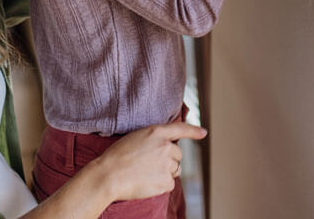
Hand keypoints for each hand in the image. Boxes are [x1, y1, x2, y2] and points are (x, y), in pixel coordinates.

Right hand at [91, 122, 206, 201]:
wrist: (109, 175)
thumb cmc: (116, 157)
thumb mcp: (135, 138)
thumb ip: (153, 140)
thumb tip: (168, 150)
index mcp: (157, 132)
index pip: (180, 129)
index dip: (193, 131)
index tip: (203, 133)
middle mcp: (166, 147)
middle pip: (177, 155)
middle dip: (168, 160)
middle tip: (149, 165)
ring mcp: (167, 164)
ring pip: (175, 170)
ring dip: (166, 172)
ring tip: (146, 173)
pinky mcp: (166, 181)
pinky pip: (170, 183)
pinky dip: (161, 185)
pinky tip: (147, 182)